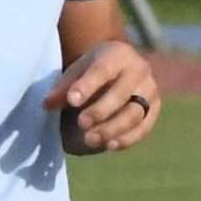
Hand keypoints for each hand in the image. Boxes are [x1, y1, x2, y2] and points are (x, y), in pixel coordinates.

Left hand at [52, 41, 160, 155]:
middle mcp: (139, 70)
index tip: (71, 101)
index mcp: (118, 54)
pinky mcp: (153, 111)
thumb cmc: (91, 72)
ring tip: (90, 140)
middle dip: (100, 110)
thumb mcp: (75, 72)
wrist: (118, 70)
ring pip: (134, 113)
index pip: (103, 70)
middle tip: (81, 123)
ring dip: (112, 129)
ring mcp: (149, 91)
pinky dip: (127, 139)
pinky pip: (143, 128)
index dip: (87, 86)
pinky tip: (109, 146)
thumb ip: (62, 88)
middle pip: (122, 93)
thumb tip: (47, 105)